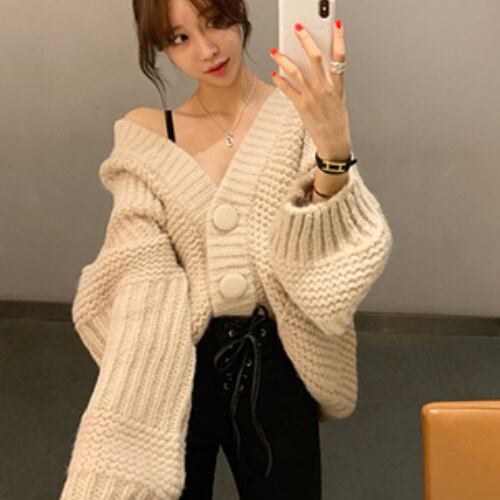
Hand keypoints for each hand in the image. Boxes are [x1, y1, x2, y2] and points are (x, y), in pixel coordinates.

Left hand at [269, 20, 351, 159]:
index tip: (335, 25)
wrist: (333, 142)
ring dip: (283, 59)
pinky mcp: (301, 107)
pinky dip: (280, 80)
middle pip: (315, 57)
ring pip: (296, 71)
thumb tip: (317, 65)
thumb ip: (330, 81)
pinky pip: (288, 89)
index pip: (340, 57)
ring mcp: (312, 97)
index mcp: (337, 85)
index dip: (339, 39)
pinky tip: (275, 73)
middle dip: (305, 39)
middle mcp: (325, 89)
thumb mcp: (339, 98)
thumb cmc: (336, 120)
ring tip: (275, 51)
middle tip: (297, 28)